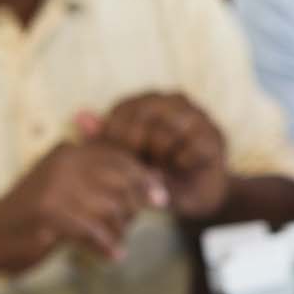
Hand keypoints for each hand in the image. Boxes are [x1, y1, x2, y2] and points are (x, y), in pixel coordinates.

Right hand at [0, 141, 164, 270]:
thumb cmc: (32, 217)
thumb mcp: (66, 190)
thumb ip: (104, 182)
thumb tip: (155, 178)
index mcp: (68, 152)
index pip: (119, 156)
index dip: (144, 177)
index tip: (160, 198)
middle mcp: (63, 162)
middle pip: (120, 180)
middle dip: (134, 206)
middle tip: (129, 226)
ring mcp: (55, 186)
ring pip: (111, 208)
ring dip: (118, 231)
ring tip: (113, 244)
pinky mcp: (48, 213)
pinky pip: (94, 231)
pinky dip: (106, 247)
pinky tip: (109, 256)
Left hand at [83, 92, 228, 219]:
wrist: (196, 193)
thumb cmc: (156, 173)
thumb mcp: (126, 160)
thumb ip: (103, 139)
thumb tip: (79, 116)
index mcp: (148, 100)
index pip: (122, 110)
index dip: (116, 140)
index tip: (118, 162)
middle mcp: (173, 100)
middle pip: (142, 119)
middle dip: (136, 150)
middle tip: (140, 167)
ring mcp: (196, 115)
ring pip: (164, 135)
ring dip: (158, 160)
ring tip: (160, 168)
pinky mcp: (214, 135)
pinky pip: (189, 150)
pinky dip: (179, 166)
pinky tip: (179, 170)